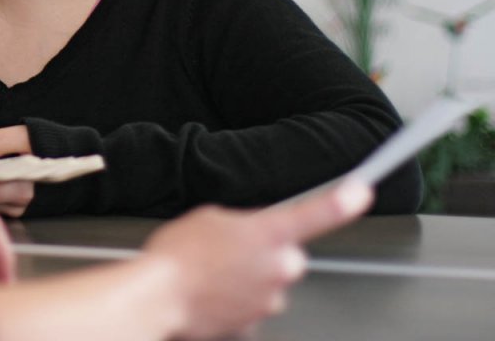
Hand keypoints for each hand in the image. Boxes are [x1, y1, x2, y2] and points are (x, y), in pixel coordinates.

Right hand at [146, 179, 373, 339]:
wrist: (157, 297)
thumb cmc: (177, 256)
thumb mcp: (209, 218)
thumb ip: (242, 224)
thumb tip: (249, 235)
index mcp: (269, 233)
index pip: (315, 214)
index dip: (342, 203)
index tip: (361, 193)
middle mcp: (279, 267)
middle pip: (285, 256)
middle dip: (263, 254)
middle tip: (227, 251)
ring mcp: (270, 300)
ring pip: (268, 285)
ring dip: (246, 279)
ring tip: (210, 275)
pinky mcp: (255, 325)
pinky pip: (251, 308)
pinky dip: (233, 302)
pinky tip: (209, 295)